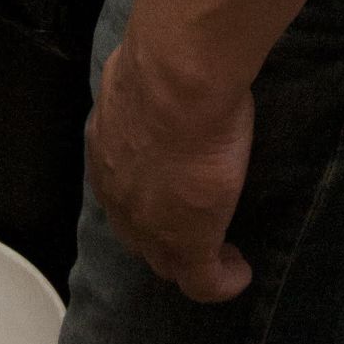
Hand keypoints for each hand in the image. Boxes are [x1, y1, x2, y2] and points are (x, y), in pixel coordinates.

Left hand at [86, 37, 253, 303]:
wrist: (176, 79)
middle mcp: (117, 192)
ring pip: (166, 260)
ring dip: (189, 258)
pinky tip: (239, 271)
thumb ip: (145, 89)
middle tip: (194, 222)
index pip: (120, 188)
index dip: (144, 194)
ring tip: (219, 252)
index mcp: (105, 149)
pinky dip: (222, 281)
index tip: (171, 186)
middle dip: (161, 233)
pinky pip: (203, 281)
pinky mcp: (188, 242)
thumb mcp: (142, 75)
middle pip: (136, 231)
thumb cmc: (162, 62)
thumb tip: (158, 77)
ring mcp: (149, 224)